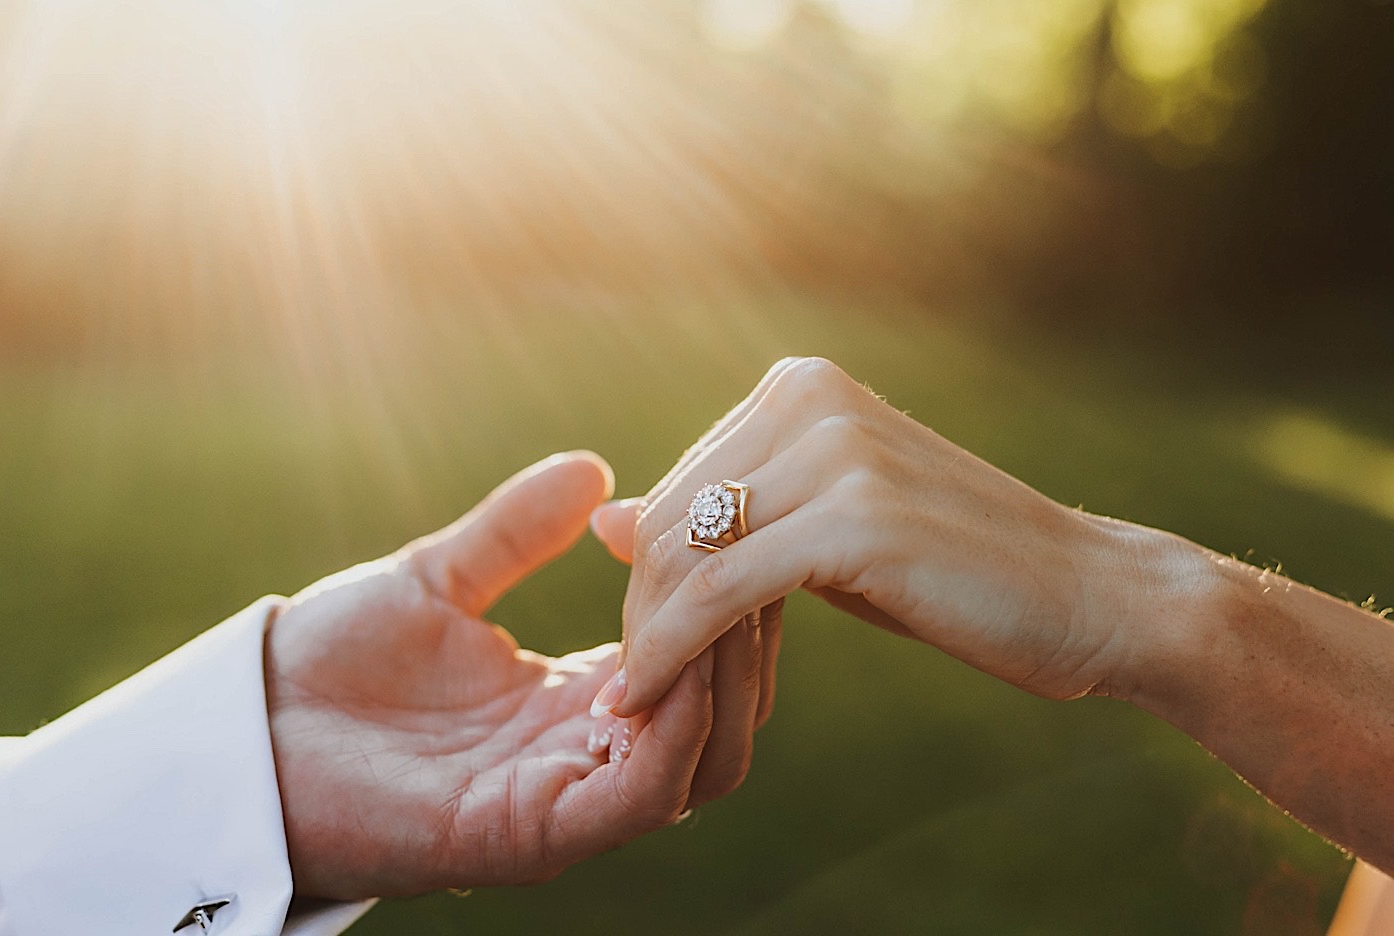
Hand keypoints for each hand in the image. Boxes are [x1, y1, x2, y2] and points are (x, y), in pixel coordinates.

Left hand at [264, 452, 720, 900]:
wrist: (241, 729)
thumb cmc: (329, 662)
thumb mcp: (437, 579)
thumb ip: (515, 532)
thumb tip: (593, 467)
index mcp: (570, 704)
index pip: (693, 664)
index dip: (723, 598)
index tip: (729, 521)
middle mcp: (581, 758)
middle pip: (723, 721)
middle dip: (747, 640)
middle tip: (748, 558)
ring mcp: (562, 802)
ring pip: (703, 764)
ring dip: (726, 681)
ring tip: (723, 597)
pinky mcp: (530, 834)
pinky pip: (642, 795)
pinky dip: (679, 731)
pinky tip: (676, 657)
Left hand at [590, 357, 1188, 716]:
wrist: (1095, 596)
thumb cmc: (958, 571)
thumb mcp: (823, 534)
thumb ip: (723, 519)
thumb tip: (604, 521)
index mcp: (801, 387)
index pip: (675, 486)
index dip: (648, 577)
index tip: (646, 647)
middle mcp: (810, 398)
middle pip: (667, 516)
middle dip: (642, 612)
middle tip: (632, 691)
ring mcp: (837, 449)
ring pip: (683, 554)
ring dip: (649, 638)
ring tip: (638, 704)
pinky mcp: (856, 517)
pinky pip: (722, 590)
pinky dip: (673, 650)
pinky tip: (650, 697)